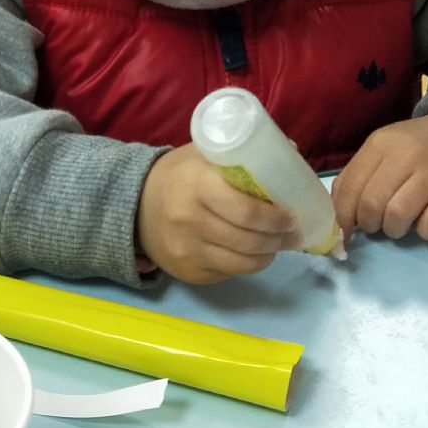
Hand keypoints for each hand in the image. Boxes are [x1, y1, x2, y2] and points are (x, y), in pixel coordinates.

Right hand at [137, 144, 300, 283]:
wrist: (135, 204)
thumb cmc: (179, 174)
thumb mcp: (205, 153)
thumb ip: (244, 155)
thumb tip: (292, 153)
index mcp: (198, 186)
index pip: (247, 212)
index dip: (276, 218)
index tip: (292, 215)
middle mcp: (189, 221)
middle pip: (249, 241)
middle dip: (279, 239)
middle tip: (292, 233)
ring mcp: (187, 251)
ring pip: (243, 264)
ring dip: (268, 256)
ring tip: (278, 245)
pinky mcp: (187, 272)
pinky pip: (228, 274)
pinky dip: (246, 265)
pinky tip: (252, 253)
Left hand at [332, 112, 427, 244]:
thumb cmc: (414, 147)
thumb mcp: (381, 150)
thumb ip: (356, 177)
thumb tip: (336, 217)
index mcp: (380, 144)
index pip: (348, 188)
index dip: (342, 217)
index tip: (345, 233)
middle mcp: (406, 155)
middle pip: (371, 205)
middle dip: (369, 225)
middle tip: (377, 224)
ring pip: (398, 217)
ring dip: (394, 230)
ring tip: (399, 223)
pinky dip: (424, 232)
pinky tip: (425, 221)